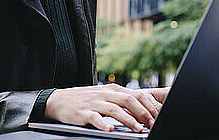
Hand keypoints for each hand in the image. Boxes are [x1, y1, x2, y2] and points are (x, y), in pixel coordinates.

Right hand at [44, 83, 168, 131]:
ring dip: (129, 120)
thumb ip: (123, 102)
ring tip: (138, 130)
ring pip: (115, 109)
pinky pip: (95, 117)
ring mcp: (94, 102)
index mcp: (114, 89)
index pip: (137, 94)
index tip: (160, 116)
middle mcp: (106, 94)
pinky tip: (110, 130)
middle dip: (144, 112)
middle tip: (153, 124)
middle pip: (129, 100)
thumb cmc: (87, 101)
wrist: (59, 100)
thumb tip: (144, 110)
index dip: (150, 105)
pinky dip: (104, 124)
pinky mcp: (83, 113)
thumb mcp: (106, 97)